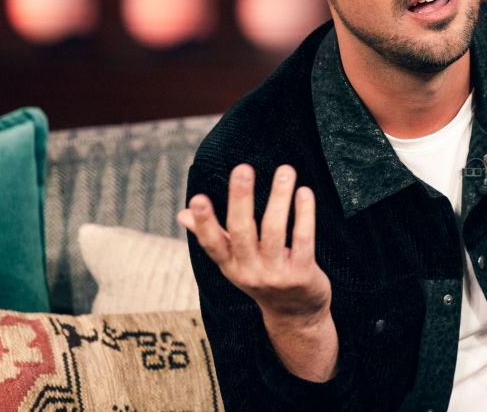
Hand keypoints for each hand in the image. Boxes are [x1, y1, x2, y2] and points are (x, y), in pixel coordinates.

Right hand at [178, 163, 337, 379]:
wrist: (295, 317)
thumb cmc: (263, 279)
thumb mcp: (234, 263)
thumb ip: (213, 236)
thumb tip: (182, 213)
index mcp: (230, 266)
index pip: (212, 243)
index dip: (204, 223)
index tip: (198, 198)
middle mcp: (249, 271)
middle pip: (242, 231)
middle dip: (241, 199)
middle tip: (243, 168)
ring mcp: (276, 275)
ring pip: (275, 231)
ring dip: (279, 198)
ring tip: (285, 171)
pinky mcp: (302, 275)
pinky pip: (303, 240)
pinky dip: (304, 215)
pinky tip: (305, 192)